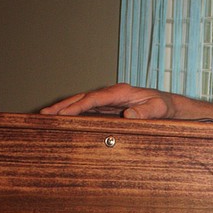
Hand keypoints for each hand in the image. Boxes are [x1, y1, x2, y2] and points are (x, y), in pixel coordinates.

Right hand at [40, 83, 175, 118]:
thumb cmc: (163, 106)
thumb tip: (128, 115)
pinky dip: (74, 112)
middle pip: (83, 98)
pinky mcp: (108, 107)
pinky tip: (62, 120)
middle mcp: (112, 94)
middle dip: (63, 105)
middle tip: (44, 114)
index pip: (94, 98)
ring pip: (82, 102)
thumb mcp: (158, 110)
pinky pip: (87, 109)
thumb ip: (145, 113)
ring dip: (64, 108)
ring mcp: (108, 100)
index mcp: (121, 92)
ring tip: (46, 117)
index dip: (78, 106)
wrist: (168, 104)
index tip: (63, 114)